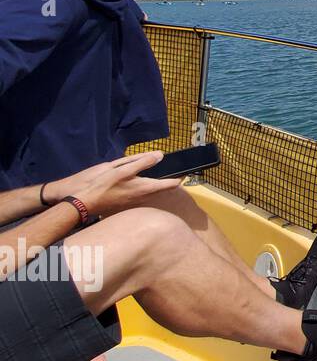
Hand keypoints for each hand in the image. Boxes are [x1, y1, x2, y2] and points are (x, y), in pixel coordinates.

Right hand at [45, 152, 183, 216]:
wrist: (86, 203)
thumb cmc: (104, 185)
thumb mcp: (123, 169)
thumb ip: (142, 162)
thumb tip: (160, 155)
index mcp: (146, 188)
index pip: (170, 184)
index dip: (179, 178)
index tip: (186, 172)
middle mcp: (144, 198)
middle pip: (163, 190)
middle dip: (171, 182)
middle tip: (178, 174)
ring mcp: (137, 203)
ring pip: (153, 194)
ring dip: (159, 187)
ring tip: (163, 178)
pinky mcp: (128, 205)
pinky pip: (143, 197)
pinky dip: (147, 191)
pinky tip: (142, 185)